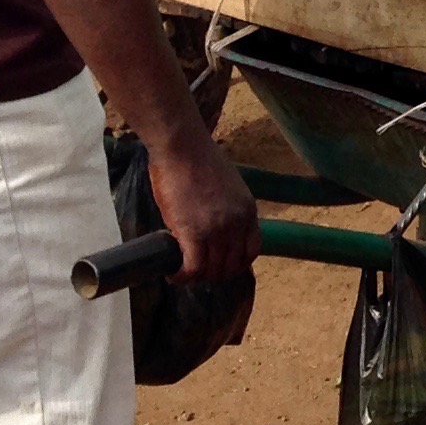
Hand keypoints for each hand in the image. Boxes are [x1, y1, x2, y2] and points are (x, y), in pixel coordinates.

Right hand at [148, 129, 257, 282]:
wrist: (182, 147)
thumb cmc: (197, 159)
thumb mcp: (227, 186)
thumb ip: (226, 208)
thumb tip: (212, 225)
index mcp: (248, 211)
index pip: (252, 251)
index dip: (236, 264)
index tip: (220, 264)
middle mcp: (238, 223)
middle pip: (231, 266)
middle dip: (214, 273)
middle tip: (196, 271)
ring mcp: (218, 230)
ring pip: (212, 270)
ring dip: (196, 277)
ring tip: (182, 273)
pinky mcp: (194, 233)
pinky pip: (192, 268)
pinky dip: (182, 276)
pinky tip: (173, 274)